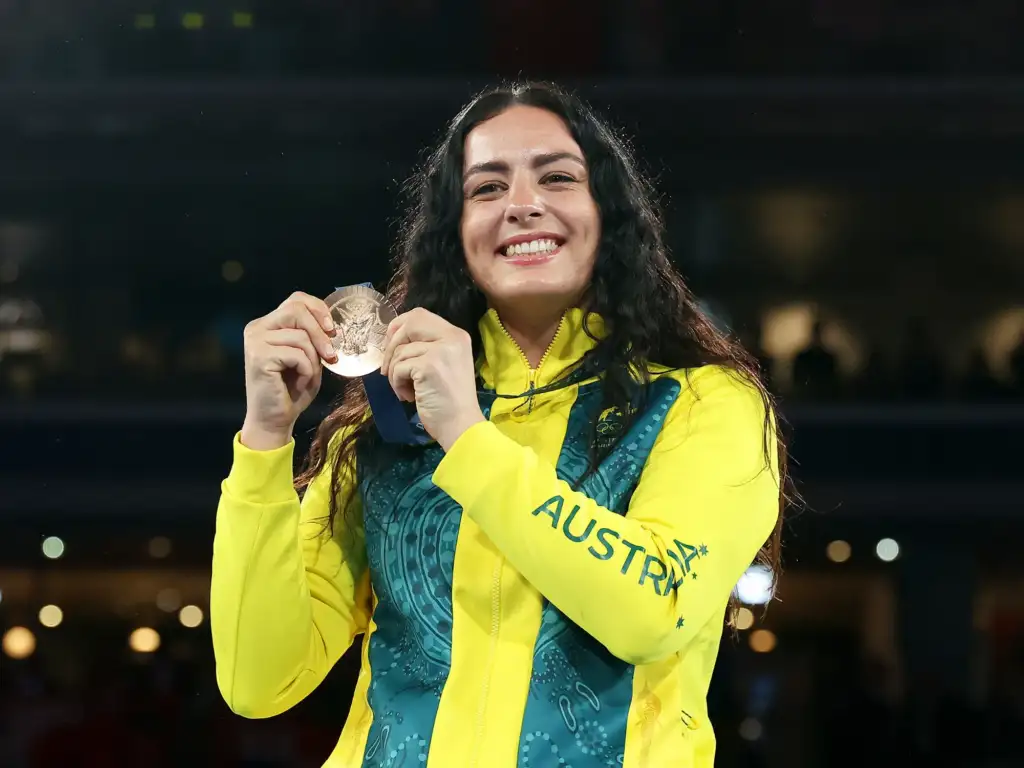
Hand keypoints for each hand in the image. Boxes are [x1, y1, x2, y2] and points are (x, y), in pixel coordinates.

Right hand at [240, 291, 337, 449]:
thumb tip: (331, 325)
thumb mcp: (308, 357)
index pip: (296, 300)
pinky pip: (296, 354)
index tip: (333, 330)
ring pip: (300, 335)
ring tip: (308, 375)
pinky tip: (300, 381)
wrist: (274, 419)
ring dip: (314, 358)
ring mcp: (255, 341)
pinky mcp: (258, 356)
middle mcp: (257, 328)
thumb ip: (313, 337)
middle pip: (297, 310)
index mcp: (268, 324)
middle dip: (320, 333)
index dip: (318, 309)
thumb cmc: (292, 389)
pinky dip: (306, 369)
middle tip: (331, 355)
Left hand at [380, 308, 484, 450]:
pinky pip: (398, 367)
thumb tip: (394, 338)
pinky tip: (409, 396)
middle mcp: (451, 337)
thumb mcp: (445, 363)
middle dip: (391, 346)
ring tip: (406, 390)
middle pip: (408, 324)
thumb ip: (428, 346)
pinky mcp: (429, 366)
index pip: (419, 315)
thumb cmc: (451, 400)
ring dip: (394, 373)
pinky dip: (397, 384)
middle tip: (388, 369)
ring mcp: (441, 350)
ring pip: (400, 351)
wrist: (461, 425)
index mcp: (456, 335)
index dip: (399, 327)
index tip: (391, 347)